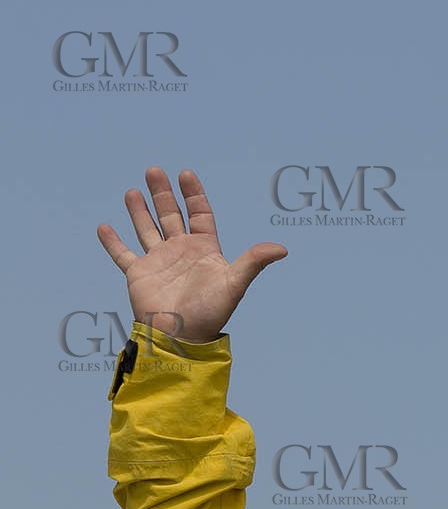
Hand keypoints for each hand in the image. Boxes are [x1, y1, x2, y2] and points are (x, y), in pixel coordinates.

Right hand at [97, 167, 286, 343]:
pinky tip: (104, 227)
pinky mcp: (139, 275)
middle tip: (154, 170)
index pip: (199, 214)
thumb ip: (254, 262)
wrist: (182, 338)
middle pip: (170, 215)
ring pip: (147, 229)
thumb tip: (282, 249)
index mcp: (203, 250)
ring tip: (134, 191)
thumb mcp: (234, 284)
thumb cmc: (210, 313)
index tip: (186, 174)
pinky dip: (112, 242)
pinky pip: (123, 255)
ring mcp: (159, 262)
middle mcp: (180, 252)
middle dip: (163, 193)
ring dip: (139, 210)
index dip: (193, 194)